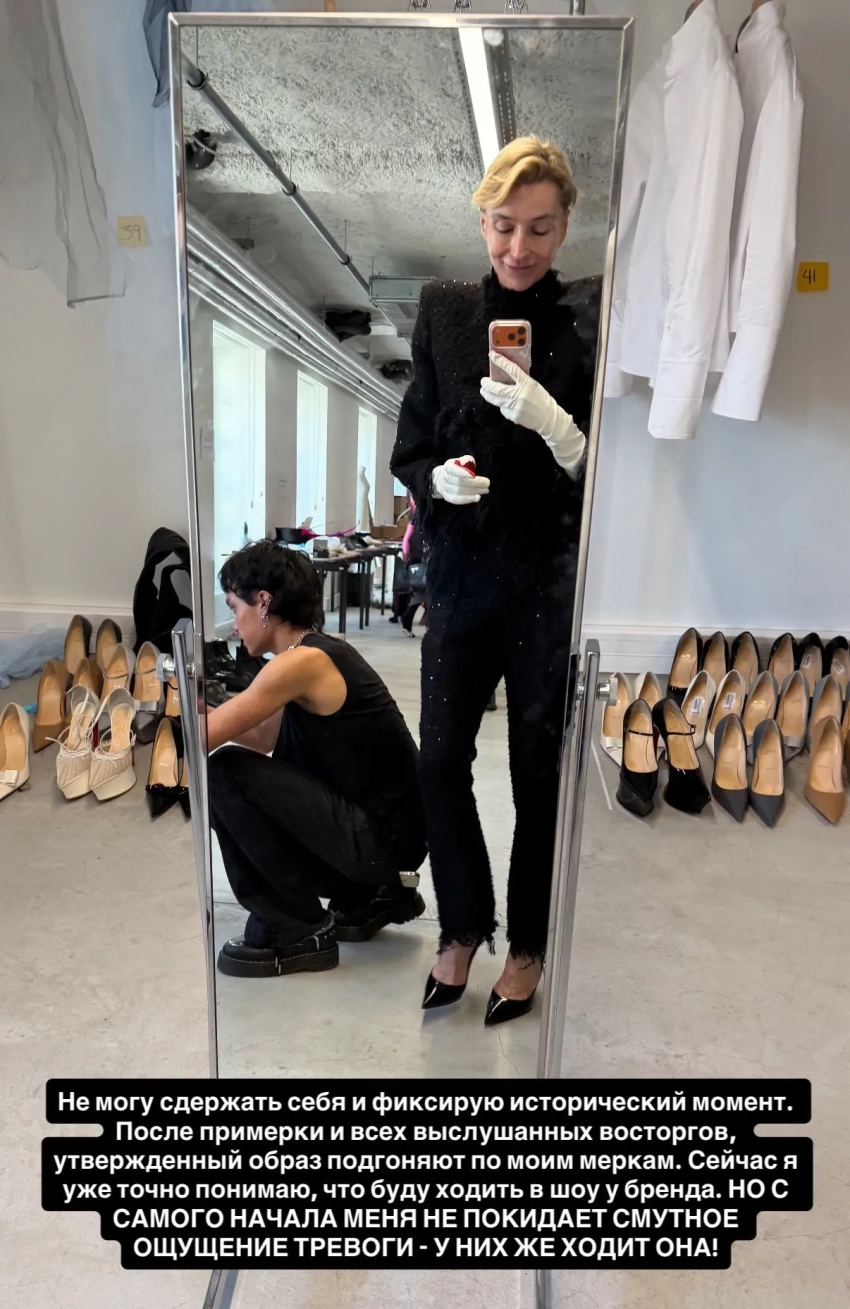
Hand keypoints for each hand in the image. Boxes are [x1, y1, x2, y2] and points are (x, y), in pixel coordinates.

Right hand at [431, 456, 489, 505]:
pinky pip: (456, 500)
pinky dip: (467, 499)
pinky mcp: (447, 497)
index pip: (453, 469)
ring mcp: (445, 488)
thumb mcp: (462, 461)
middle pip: (458, 482)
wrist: (445, 479)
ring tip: (485, 490)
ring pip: (458, 491)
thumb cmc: (458, 468)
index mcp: (448, 466)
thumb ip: (466, 460)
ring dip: (473, 491)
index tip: (473, 475)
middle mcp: (445, 477)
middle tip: (487, 484)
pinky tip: (477, 498)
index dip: (462, 473)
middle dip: (474, 483)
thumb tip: (465, 462)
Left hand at [480, 352, 585, 476]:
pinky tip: (503, 403)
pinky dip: (502, 405)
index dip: (501, 362)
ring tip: (484, 391)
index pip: (512, 370)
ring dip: (488, 395)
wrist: (549, 419)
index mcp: (527, 384)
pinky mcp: (514, 416)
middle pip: (498, 388)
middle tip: (483, 381)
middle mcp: (520, 395)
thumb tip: (507, 375)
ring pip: (496, 400)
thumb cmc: (543, 400)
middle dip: (488, 384)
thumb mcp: (534, 386)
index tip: (492, 355)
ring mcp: (516, 407)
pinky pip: (503, 409)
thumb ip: (522, 381)